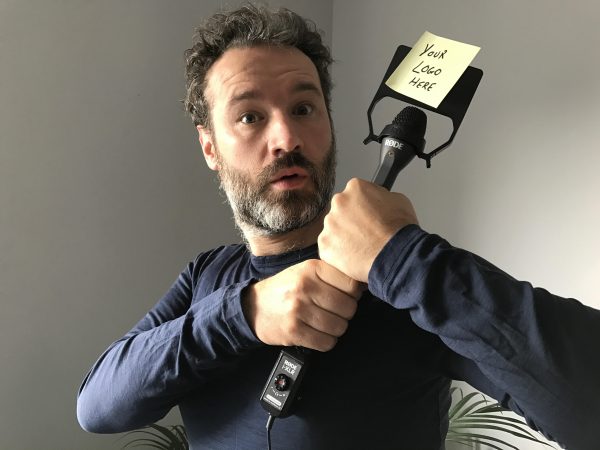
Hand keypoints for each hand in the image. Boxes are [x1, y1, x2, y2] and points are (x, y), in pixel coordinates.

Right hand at [242, 259, 362, 351]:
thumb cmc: (285, 289)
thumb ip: (332, 274)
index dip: (355, 293)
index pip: (351, 283)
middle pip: (348, 307)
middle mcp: (305, 287)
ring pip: (339, 326)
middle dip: (346, 312)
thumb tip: (364, 284)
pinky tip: (318, 333)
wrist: (253, 307)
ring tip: (325, 322)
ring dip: (336, 328)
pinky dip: (326, 341)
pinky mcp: (294, 331)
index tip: (348, 295)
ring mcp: (298, 310)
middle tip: (335, 311)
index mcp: (311, 268)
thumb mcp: (306, 271)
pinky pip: (326, 342)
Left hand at [318, 178, 418, 282]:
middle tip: (364, 233)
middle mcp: (339, 202)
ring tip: (361, 246)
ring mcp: (330, 224)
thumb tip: (377, 199)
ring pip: (334, 229)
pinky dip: (338, 252)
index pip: (355, 194)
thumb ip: (381, 196)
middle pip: (341, 210)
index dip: (363, 206)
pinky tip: (354, 255)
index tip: (367, 216)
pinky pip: (329, 247)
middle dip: (350, 220)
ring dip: (343, 236)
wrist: (395, 256)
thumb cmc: (399, 231)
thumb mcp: (399, 200)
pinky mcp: (324, 244)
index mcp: (355, 188)